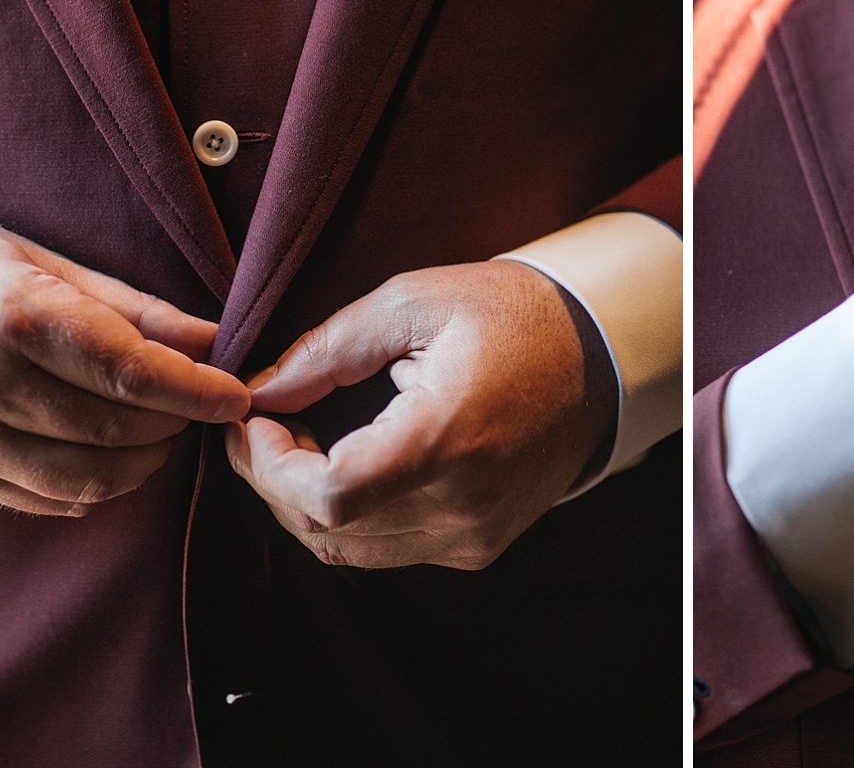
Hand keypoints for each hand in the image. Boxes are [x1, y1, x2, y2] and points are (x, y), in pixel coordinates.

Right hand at [0, 212, 249, 514]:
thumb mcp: (46, 264)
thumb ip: (135, 310)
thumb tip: (215, 341)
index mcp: (16, 320)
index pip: (133, 374)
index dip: (198, 391)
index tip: (237, 394)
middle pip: (117, 431)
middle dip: (176, 424)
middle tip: (199, 403)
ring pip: (88, 479)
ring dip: (143, 463)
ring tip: (161, 431)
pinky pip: (46, 500)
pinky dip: (96, 486)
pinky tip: (112, 455)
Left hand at [224, 259, 613, 569]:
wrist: (597, 356)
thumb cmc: (507, 316)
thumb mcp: (413, 302)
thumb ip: (327, 349)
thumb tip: (259, 390)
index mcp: (447, 438)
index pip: (328, 496)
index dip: (271, 467)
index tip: (256, 419)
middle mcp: (462, 504)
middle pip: (326, 530)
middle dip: (274, 480)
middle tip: (266, 422)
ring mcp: (472, 535)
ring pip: (349, 550)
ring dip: (306, 501)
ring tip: (303, 439)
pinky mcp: (477, 546)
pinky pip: (387, 549)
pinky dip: (350, 514)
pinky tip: (349, 461)